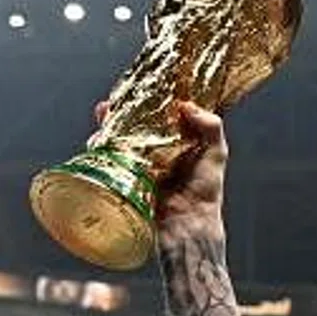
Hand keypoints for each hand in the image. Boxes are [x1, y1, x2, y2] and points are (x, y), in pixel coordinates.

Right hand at [98, 98, 229, 236]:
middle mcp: (155, 152)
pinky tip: (100, 141)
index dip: (148, 101)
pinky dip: (103, 150)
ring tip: (104, 117)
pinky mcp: (126, 180)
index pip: (159, 116)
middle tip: (112, 104)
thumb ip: (210, 127)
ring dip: (108, 128)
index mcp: (176, 143)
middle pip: (133, 125)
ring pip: (118, 140)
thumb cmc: (205, 193)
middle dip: (120, 112)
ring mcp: (138, 166)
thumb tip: (187, 105)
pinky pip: (110, 161)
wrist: (187, 227)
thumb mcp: (216, 153)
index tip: (141, 88)